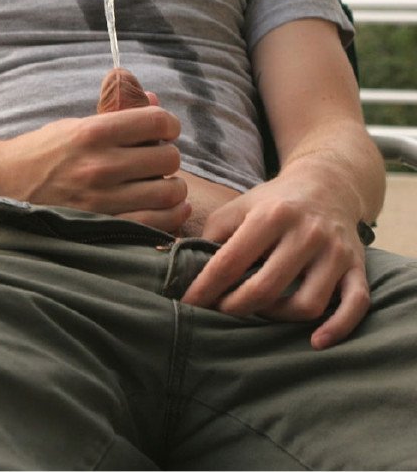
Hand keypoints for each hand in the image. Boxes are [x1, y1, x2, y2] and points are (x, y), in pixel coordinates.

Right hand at [0, 106, 189, 233]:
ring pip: (168, 193)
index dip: (169, 124)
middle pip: (167, 157)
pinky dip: (171, 216)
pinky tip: (167, 208)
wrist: (3, 188)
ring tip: (162, 185)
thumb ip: (117, 115)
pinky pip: (157, 225)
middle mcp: (99, 166)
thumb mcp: (75, 125)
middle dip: (168, 156)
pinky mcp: (103, 228)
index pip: (156, 121)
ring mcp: (102, 201)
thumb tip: (156, 102)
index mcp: (92, 133)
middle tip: (158, 160)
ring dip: (173, 188)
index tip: (166, 130)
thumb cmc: (43, 153)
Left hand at [181, 176, 369, 348]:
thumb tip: (169, 259)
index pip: (231, 261)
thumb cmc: (275, 202)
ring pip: (307, 304)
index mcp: (271, 216)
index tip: (188, 305)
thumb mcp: (240, 206)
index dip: (206, 288)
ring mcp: (335, 252)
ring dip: (277, 317)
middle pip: (266, 288)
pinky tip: (315, 342)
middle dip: (236, 307)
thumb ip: (211, 233)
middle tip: (220, 311)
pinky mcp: (357, 267)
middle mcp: (306, 232)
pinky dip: (338, 328)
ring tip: (260, 310)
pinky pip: (355, 304)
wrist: (328, 183)